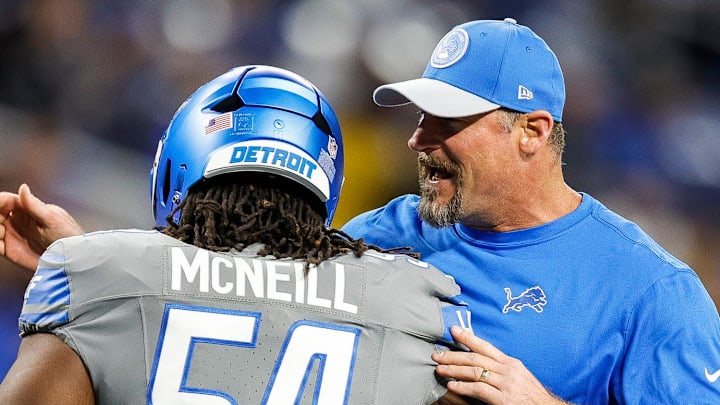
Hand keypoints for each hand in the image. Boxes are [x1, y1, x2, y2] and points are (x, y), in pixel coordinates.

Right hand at [0, 184, 83, 270]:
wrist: (72, 257)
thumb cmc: (69, 235)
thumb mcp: (52, 219)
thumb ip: (35, 205)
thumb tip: (23, 187)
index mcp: (26, 208)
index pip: (4, 200)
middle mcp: (16, 220)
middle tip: (0, 229)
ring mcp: (12, 235)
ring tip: (2, 237)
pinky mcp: (10, 250)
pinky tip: (1, 246)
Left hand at [433, 326, 568, 404]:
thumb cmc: (530, 396)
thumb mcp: (518, 376)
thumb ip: (500, 368)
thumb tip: (481, 362)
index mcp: (510, 362)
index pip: (485, 346)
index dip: (468, 337)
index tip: (453, 330)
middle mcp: (507, 370)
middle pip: (475, 358)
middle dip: (453, 355)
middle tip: (437, 354)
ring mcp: (506, 384)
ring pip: (474, 372)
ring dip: (454, 370)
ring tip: (439, 369)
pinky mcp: (503, 399)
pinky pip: (479, 389)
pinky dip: (464, 387)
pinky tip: (452, 386)